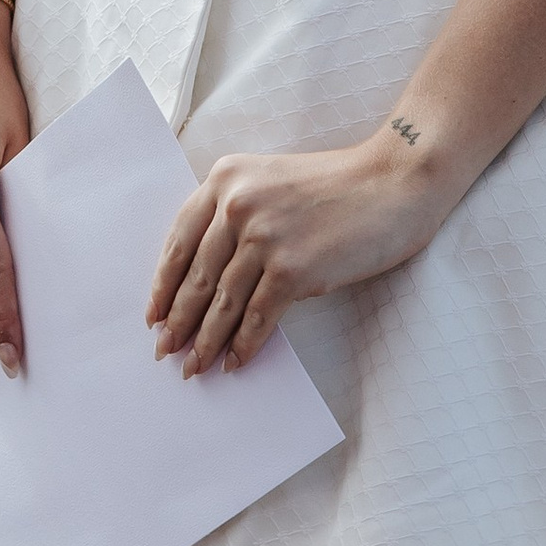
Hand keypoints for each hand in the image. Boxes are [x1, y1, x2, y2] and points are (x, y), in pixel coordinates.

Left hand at [148, 131, 447, 377]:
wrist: (393, 181)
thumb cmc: (337, 186)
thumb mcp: (271, 183)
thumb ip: (237, 216)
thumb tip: (208, 281)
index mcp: (225, 179)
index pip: (179, 241)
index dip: (163, 285)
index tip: (153, 315)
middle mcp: (237, 205)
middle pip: (196, 277)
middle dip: (178, 322)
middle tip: (164, 352)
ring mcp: (263, 237)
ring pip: (222, 303)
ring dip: (206, 342)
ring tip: (195, 367)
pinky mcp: (292, 269)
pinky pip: (258, 317)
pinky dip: (244, 345)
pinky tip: (236, 363)